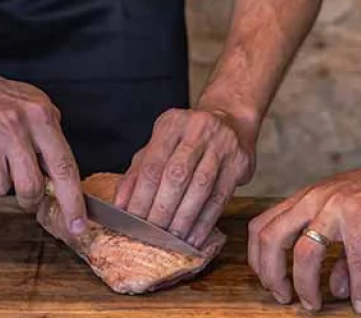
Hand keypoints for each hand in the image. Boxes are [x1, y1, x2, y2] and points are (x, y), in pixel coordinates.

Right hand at [0, 67, 86, 233]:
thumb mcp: (34, 106)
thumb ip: (50, 140)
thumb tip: (62, 182)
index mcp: (39, 116)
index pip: (64, 167)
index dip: (72, 202)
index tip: (77, 224)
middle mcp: (14, 125)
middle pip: (30, 188)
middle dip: (28, 197)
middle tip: (21, 185)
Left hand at [116, 108, 256, 244]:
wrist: (231, 120)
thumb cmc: (187, 139)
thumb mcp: (159, 145)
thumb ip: (138, 172)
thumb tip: (120, 205)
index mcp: (171, 124)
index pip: (152, 165)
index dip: (141, 196)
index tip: (132, 221)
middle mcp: (197, 130)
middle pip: (176, 175)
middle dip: (162, 209)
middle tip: (152, 235)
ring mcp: (222, 144)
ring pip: (200, 187)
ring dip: (184, 218)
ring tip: (173, 240)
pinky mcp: (239, 162)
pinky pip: (220, 196)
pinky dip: (205, 221)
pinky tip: (195, 238)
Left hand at [248, 155, 360, 314]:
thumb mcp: (356, 228)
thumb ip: (341, 258)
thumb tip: (334, 289)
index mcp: (307, 198)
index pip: (262, 226)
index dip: (259, 260)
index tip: (272, 284)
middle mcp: (315, 199)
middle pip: (271, 237)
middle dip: (271, 274)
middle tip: (283, 297)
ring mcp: (338, 207)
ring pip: (304, 251)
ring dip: (305, 286)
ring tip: (314, 305)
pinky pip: (354, 261)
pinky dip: (358, 287)